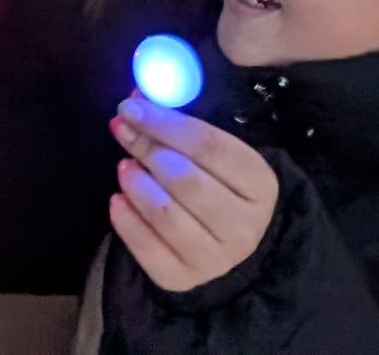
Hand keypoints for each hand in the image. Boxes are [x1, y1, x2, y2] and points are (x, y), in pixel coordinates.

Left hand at [108, 99, 282, 298]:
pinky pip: (146, 248)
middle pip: (186, 179)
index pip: (210, 146)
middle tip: (122, 130)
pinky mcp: (183, 279)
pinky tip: (118, 199)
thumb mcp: (217, 154)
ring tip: (124, 166)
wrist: (227, 247)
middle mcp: (243, 226)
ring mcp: (215, 259)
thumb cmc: (220, 186)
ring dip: (136, 184)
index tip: (131, 106)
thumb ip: (183, 125)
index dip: (166, 123)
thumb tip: (137, 99)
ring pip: (166, 214)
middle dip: (147, 148)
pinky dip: (126, 220)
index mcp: (259, 184)